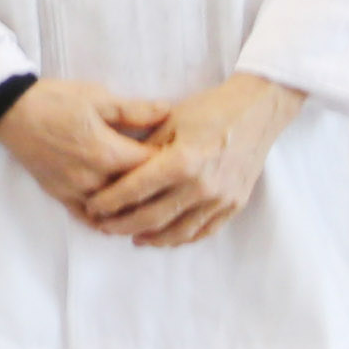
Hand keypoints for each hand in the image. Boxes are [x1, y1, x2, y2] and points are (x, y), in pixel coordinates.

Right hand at [0, 77, 165, 215]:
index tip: (184, 158)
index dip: (173, 164)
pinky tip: (119, 216)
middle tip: (174, 183)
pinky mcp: (61, 196)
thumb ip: (135, 110)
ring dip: (134, 208)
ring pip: (116, 212)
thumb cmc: (55, 100)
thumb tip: (169, 111)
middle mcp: (95, 179)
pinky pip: (89, 218)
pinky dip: (106, 219)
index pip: (153, 168)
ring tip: (151, 202)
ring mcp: (76, 191)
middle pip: (138, 195)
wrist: (11, 111)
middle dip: (158, 189)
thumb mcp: (98, 97)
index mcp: (108, 152)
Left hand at [83, 73, 298, 246]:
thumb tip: (114, 170)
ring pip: (178, 231)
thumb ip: (143, 149)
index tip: (92, 207)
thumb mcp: (168, 121)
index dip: (109, 202)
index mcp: (182, 161)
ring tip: (132, 236)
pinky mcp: (234, 205)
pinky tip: (165, 237)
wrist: (256, 112)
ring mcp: (221, 199)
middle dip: (122, 224)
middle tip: (103, 226)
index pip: (135, 190)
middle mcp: (201, 186)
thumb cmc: (208, 110)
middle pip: (153, 217)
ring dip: (151, 237)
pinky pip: (203, 231)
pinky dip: (181, 238)